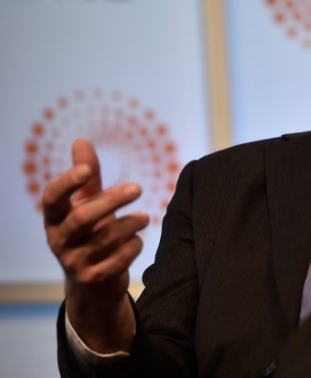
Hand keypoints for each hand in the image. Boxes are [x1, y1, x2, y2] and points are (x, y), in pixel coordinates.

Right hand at [42, 139, 148, 351]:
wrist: (93, 282)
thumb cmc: (90, 232)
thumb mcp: (87, 204)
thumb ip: (87, 177)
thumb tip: (81, 141)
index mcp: (54, 219)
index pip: (52, 198)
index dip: (66, 182)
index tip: (86, 168)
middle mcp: (59, 240)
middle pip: (83, 217)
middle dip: (112, 200)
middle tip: (138, 188)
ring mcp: (75, 262)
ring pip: (106, 238)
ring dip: (130, 224)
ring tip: (145, 217)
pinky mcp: (94, 279)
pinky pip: (119, 259)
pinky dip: (133, 246)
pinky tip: (136, 241)